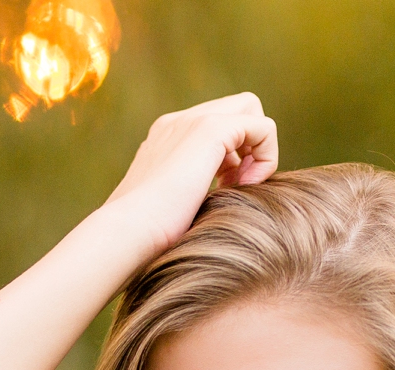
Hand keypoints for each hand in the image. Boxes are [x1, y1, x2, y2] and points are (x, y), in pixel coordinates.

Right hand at [102, 93, 279, 256]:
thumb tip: (222, 199)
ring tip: (243, 186)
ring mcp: (192, 120)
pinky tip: (247, 186)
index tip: (227, 189)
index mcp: (168, 136)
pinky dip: (266, 157)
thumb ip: (193, 192)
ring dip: (259, 150)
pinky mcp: (209, 130)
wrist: (128, 232)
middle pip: (240, 107)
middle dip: (251, 144)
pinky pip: (262, 126)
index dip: (236, 155)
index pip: (219, 124)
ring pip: (251, 110)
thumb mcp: (173, 206)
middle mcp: (179, 121)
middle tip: (240, 184)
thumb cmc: (147, 236)